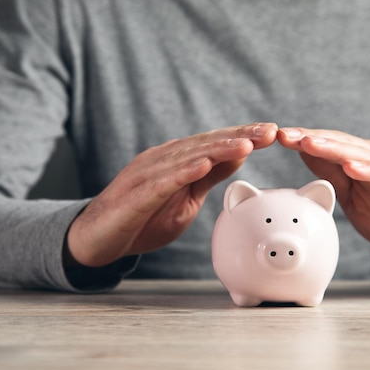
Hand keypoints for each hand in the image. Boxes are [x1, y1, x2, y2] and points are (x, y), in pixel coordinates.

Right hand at [65, 123, 278, 267]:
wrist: (97, 238)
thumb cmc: (142, 219)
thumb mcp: (185, 199)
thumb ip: (208, 178)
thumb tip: (238, 158)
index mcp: (176, 161)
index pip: (214, 144)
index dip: (242, 136)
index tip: (272, 132)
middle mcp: (162, 160)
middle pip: (205, 144)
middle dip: (238, 136)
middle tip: (270, 131)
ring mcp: (146, 175)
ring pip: (186, 158)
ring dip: (217, 149)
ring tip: (246, 144)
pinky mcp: (135, 195)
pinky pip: (161, 182)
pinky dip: (182, 172)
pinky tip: (202, 166)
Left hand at [277, 127, 369, 269]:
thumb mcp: (352, 197)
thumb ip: (330, 175)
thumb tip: (304, 154)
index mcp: (362, 162)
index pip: (329, 145)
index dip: (303, 139)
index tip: (276, 136)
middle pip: (342, 144)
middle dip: (311, 138)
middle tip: (285, 134)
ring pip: (362, 155)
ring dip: (334, 148)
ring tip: (309, 142)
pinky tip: (352, 167)